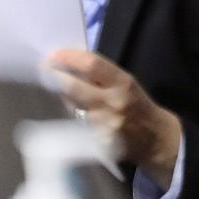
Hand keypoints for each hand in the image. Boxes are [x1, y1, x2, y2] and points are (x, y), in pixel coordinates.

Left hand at [46, 49, 182, 189]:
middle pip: (73, 87)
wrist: (154, 138)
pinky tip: (71, 113)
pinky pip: (74, 125)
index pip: (91, 65)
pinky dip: (69, 117)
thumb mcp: (126, 84)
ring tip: (58, 92)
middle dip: (55, 77)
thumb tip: (68, 65)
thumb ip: (101, 75)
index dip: (68, 58)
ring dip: (62, 98)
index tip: (53, 55)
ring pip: (70, 107)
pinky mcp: (96, 142)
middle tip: (44, 70)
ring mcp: (103, 125)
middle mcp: (113, 103)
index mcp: (123, 83)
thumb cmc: (137, 105)